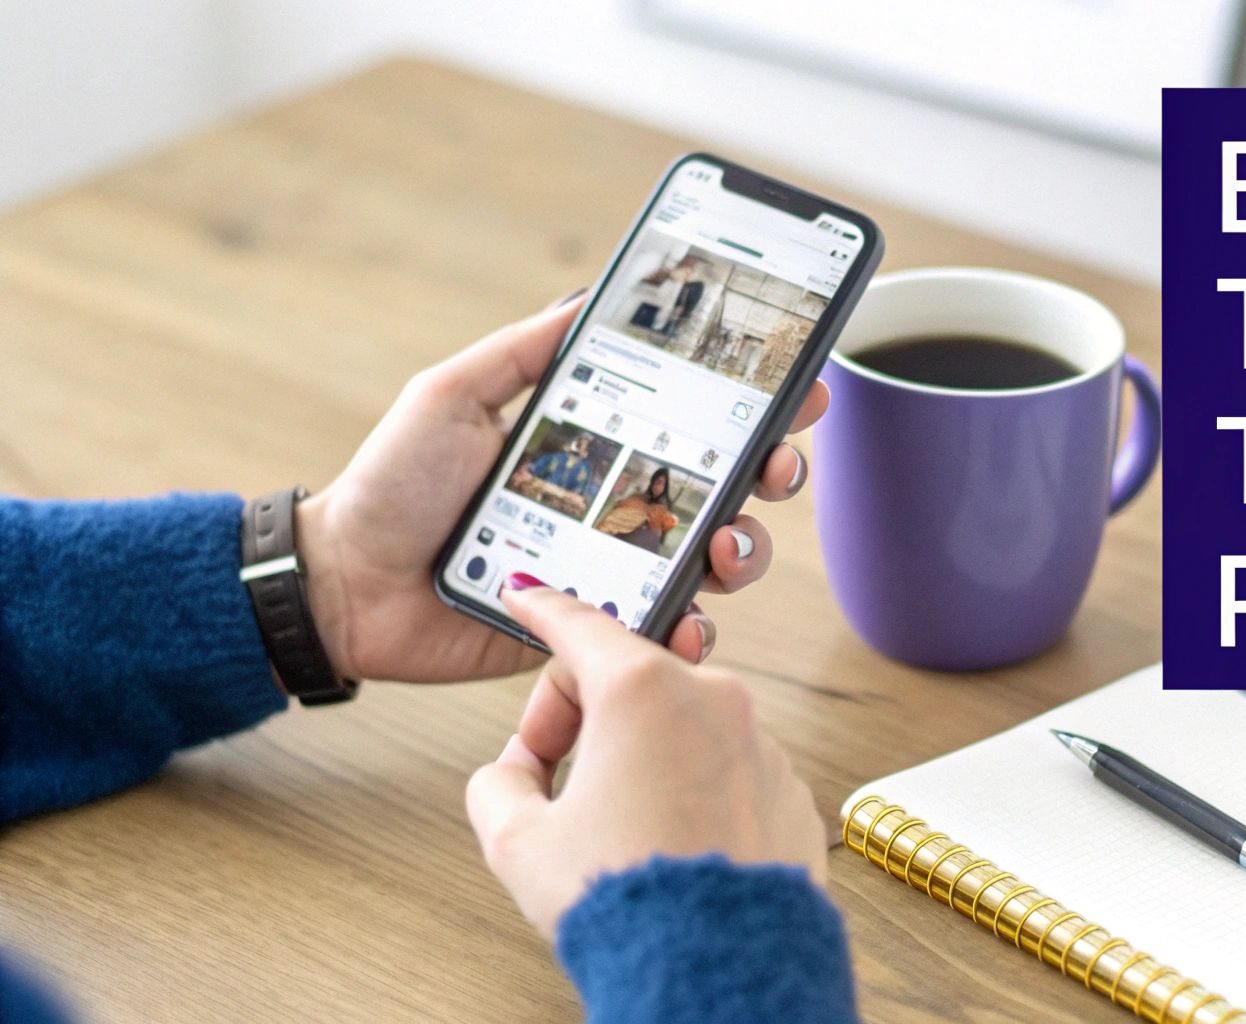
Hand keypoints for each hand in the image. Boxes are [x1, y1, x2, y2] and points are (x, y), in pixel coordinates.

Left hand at [294, 294, 828, 680]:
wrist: (342, 583)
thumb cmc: (391, 484)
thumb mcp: (451, 394)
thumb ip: (523, 351)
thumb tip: (591, 295)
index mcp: (597, 446)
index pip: (695, 422)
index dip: (757, 407)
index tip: (799, 390)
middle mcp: (617, 507)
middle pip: (728, 490)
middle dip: (772, 476)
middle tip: (773, 469)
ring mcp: (611, 572)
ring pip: (712, 563)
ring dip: (742, 552)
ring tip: (724, 548)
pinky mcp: (592, 633)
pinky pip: (659, 635)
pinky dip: (689, 632)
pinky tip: (687, 623)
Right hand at [466, 584, 826, 938]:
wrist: (717, 969)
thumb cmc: (626, 902)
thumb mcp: (519, 842)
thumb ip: (501, 784)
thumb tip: (514, 773)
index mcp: (642, 690)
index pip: (579, 624)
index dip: (541, 609)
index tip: (527, 595)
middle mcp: (713, 698)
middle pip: (629, 679)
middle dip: (584, 720)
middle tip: (552, 781)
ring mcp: (760, 743)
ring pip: (682, 727)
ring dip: (642, 758)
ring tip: (618, 830)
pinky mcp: (789, 789)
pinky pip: (727, 769)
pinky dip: (694, 791)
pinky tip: (671, 845)